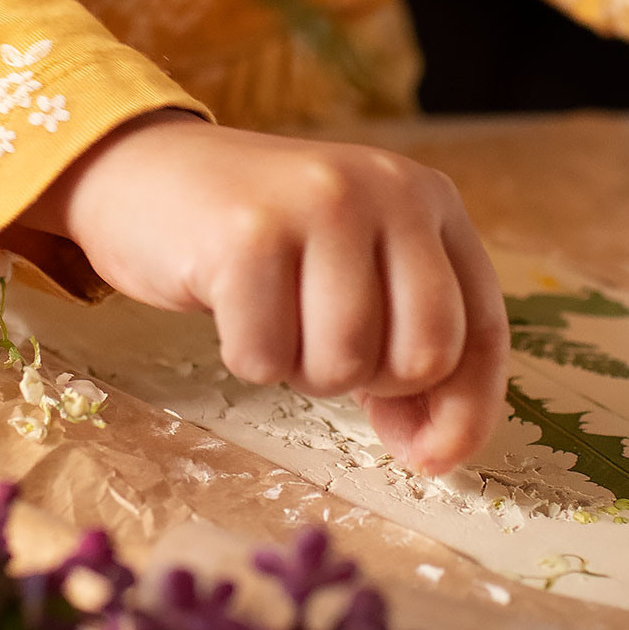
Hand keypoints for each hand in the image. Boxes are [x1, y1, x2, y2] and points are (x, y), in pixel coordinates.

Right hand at [19, 111, 509, 473]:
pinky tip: (232, 308)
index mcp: (429, 198)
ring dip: (301, 370)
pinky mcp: (247, 235)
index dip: (465, 408)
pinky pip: (267, 359)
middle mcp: (386, 190)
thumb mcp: (354, 270)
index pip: (482, 327)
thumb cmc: (261, 239)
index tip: (431, 457)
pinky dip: (247, 357)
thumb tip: (434, 449)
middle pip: (424, 354)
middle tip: (322, 350)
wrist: (146, 171)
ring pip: (344, 363)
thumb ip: (405, 342)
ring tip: (275, 318)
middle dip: (372, 384)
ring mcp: (318, 205)